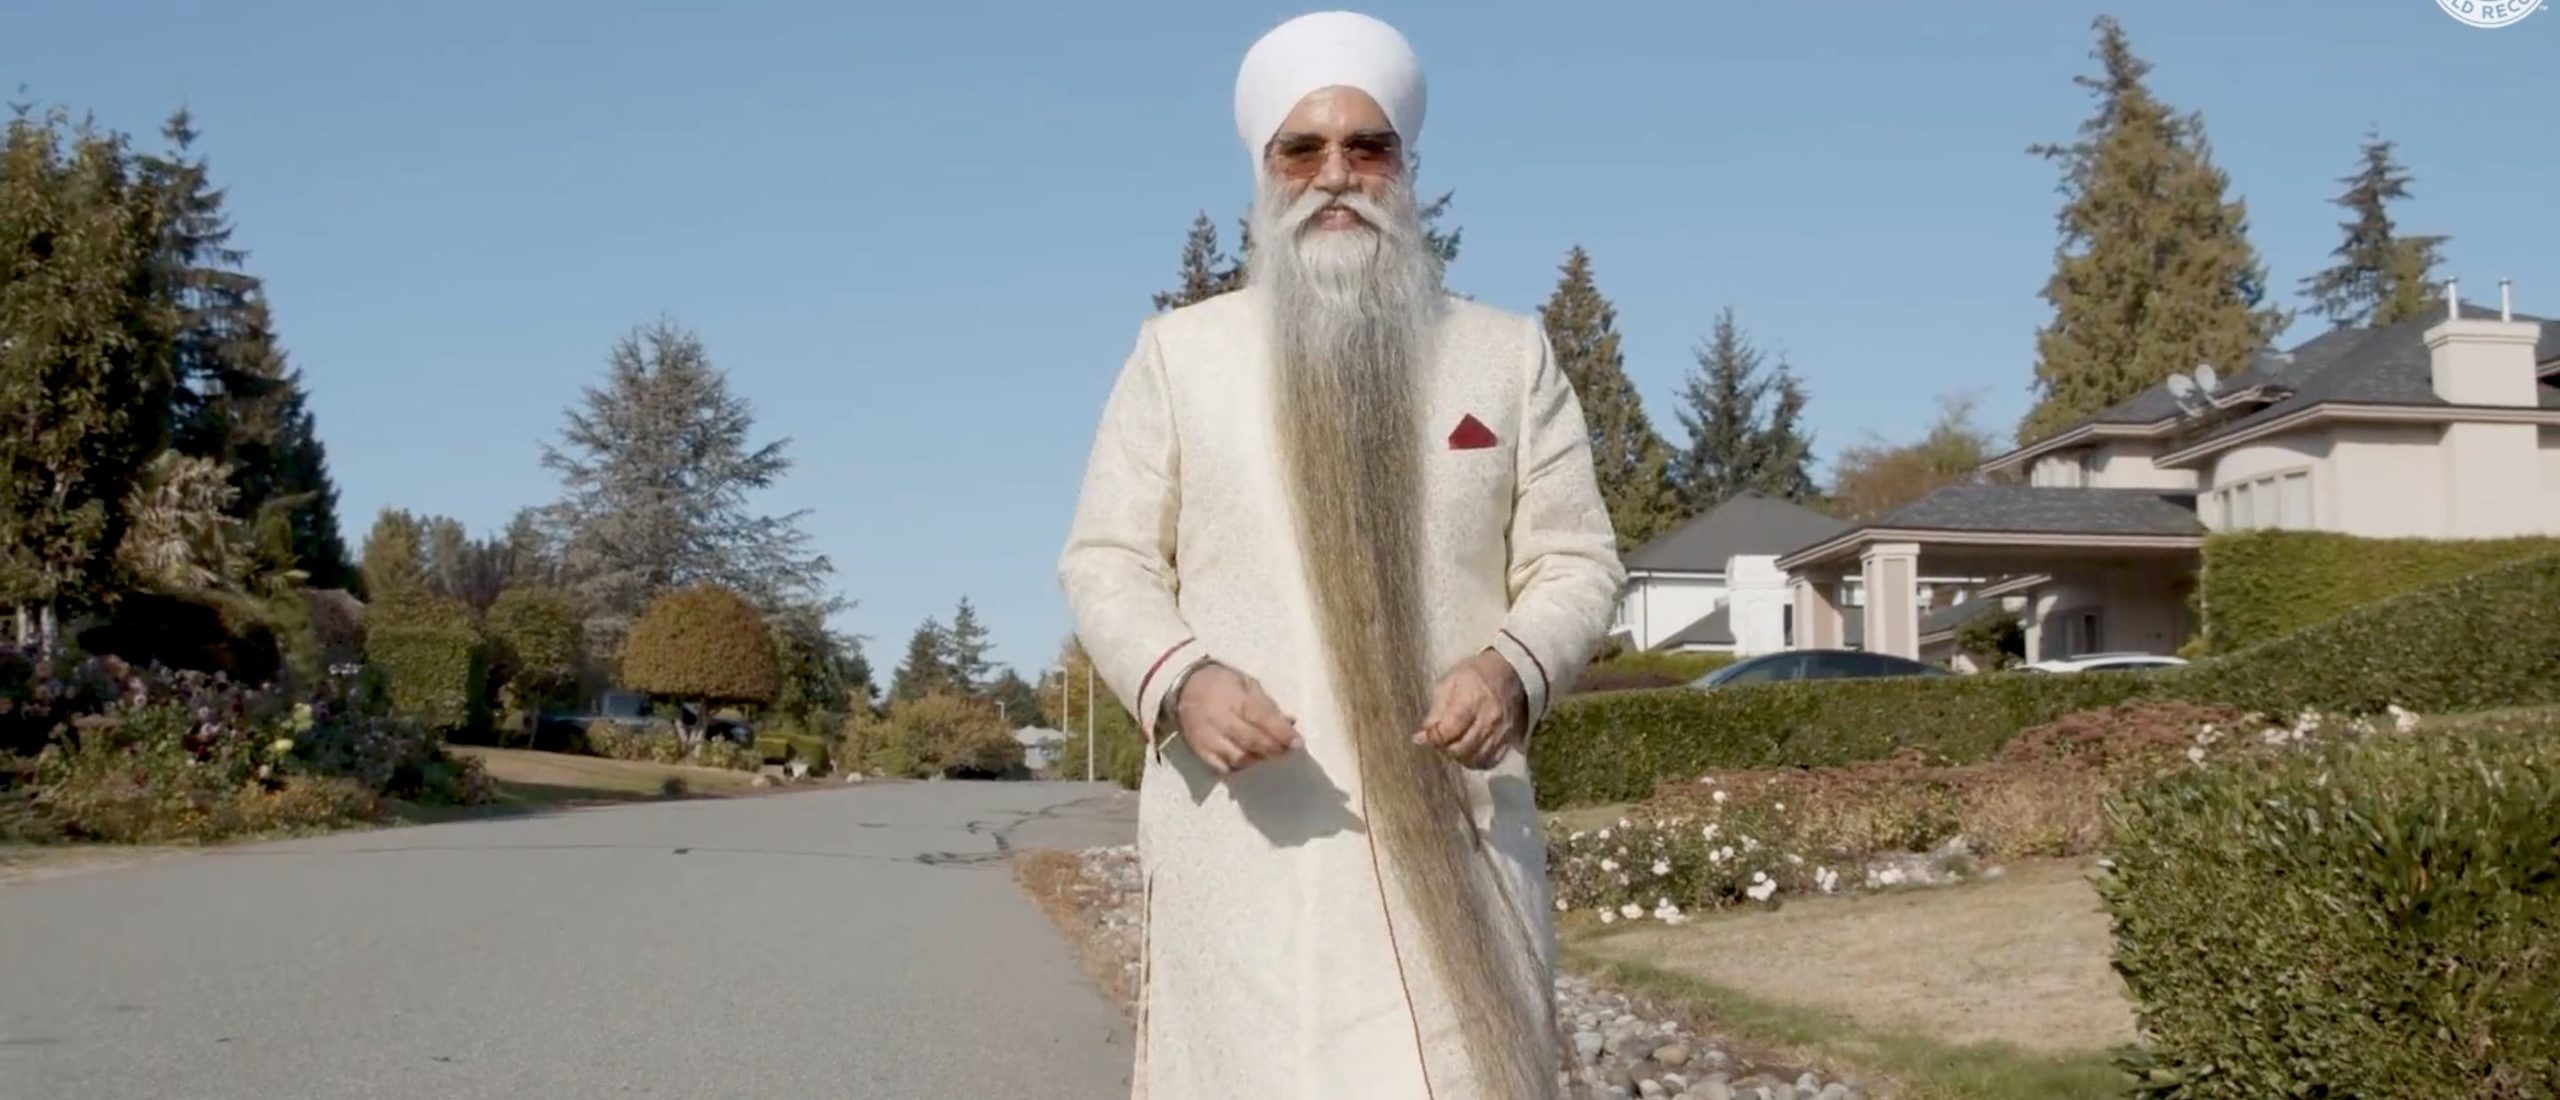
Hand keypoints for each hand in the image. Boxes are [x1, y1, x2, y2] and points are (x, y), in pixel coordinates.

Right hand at [1171, 663, 1301, 774]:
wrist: (1182, 687)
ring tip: (1268, 756)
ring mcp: (1209, 738)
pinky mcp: (1200, 752)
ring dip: (1258, 760)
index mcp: (1235, 699)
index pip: (1263, 719)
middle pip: (1252, 742)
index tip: (1298, 743)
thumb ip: (1268, 705)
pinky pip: (1221, 769)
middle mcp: (1221, 720)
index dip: (1282, 733)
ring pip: (1238, 759)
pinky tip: (1247, 762)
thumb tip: (1290, 722)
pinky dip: (1238, 769)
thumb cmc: (1221, 683)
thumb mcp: (1247, 683)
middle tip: (1288, 752)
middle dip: (1274, 749)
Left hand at [1415, 650, 1526, 769]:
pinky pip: (1491, 760)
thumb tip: (1423, 735)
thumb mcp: (1448, 682)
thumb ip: (1435, 710)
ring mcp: (1501, 732)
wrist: (1509, 672)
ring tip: (1452, 745)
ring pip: (1476, 758)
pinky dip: (1476, 761)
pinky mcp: (1509, 739)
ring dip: (1459, 756)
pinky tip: (1468, 752)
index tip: (1422, 737)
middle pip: (1461, 748)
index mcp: (1471, 700)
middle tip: (1438, 740)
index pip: (1449, 731)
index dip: (1433, 738)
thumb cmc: (1473, 675)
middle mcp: (1488, 719)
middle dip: (1444, 748)